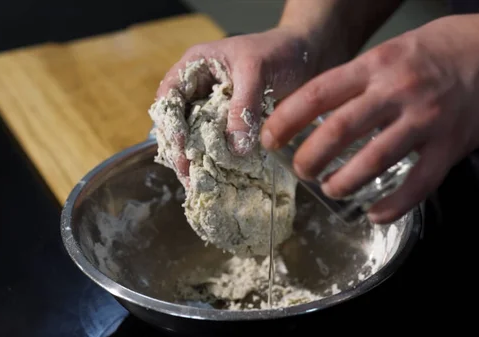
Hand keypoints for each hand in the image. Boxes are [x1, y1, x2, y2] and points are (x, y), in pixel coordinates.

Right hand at [155, 27, 320, 184]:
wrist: (309, 56)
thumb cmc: (279, 51)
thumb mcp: (257, 71)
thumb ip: (243, 106)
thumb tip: (235, 148)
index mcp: (196, 65)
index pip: (170, 94)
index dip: (169, 119)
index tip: (179, 143)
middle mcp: (199, 88)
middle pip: (178, 121)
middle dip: (179, 148)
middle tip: (186, 174)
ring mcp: (215, 107)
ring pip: (196, 136)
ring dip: (196, 158)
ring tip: (196, 184)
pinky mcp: (232, 124)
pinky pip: (218, 144)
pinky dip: (216, 160)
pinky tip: (217, 178)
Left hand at [261, 13, 478, 222]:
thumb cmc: (446, 46)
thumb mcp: (394, 49)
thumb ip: (360, 77)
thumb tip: (320, 107)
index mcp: (377, 65)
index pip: (318, 95)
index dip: (287, 120)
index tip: (270, 138)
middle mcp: (397, 91)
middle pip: (338, 130)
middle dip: (309, 156)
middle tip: (300, 170)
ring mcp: (425, 120)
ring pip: (373, 160)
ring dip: (343, 181)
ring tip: (330, 189)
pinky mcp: (450, 146)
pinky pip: (418, 184)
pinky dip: (392, 205)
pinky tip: (374, 214)